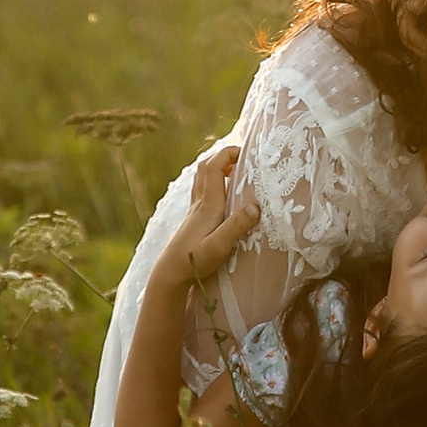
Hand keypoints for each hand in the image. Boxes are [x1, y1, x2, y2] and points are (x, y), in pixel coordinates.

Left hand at [157, 145, 259, 302]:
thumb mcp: (220, 245)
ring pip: (202, 177)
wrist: (170, 273)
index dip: (228, 154)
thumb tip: (256, 206)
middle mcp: (199, 202)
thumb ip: (237, 225)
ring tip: (236, 171)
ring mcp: (194, 210)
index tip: (247, 152)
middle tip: (244, 159)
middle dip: (224, 156)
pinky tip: (224, 194)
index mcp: (208, 204)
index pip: (213, 167)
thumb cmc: (194, 261)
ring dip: (217, 168)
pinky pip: (202, 190)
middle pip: (206, 167)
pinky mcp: (193, 219)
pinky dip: (213, 182)